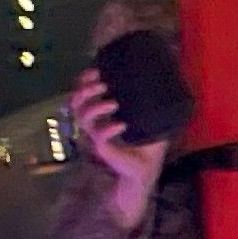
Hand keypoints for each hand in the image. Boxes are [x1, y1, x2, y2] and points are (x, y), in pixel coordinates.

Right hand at [68, 66, 168, 228]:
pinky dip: (108, 129)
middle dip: (86, 90)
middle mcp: (95, 122)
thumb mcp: (146, 116)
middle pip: (77, 103)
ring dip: (96, 107)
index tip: (95, 71)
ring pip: (83, 118)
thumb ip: (147, 98)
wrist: (146, 167)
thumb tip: (161, 74)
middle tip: (103, 84)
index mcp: (101, 113)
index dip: (84, 81)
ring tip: (114, 104)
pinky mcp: (103, 149)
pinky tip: (122, 125)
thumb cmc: (146, 139)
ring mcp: (97, 136)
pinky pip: (98, 138)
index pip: (84, 92)